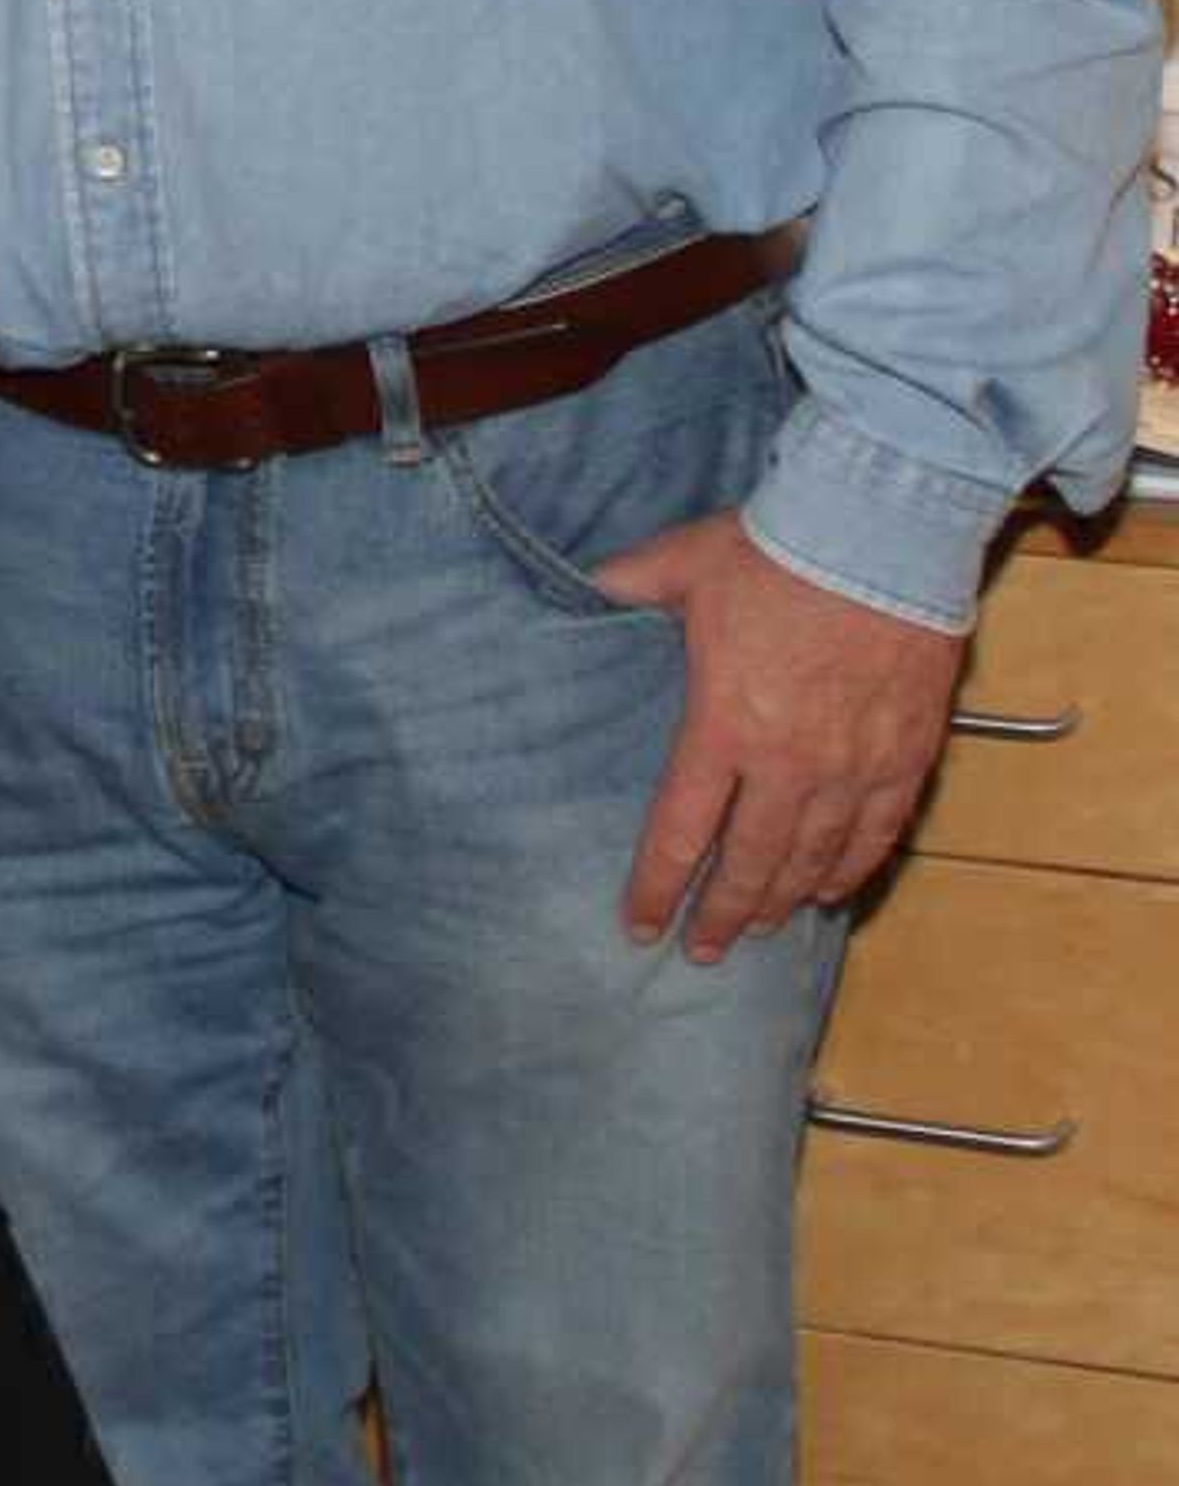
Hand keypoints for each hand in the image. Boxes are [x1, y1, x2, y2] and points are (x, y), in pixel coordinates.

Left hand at [597, 512, 964, 962]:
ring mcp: (852, 765)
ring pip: (815, 857)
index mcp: (721, 728)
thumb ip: (625, 586)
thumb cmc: (772, 550)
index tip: (641, 927)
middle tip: (704, 952)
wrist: (879, 533)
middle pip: (749, 863)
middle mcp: (787, 764)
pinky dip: (854, 867)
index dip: (658, 888)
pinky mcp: (907, 753)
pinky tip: (832, 890)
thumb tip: (577, 587)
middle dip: (722, 914)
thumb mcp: (678, 566)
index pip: (681, 832)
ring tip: (760, 928)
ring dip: (783, 899)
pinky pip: (880, 831)